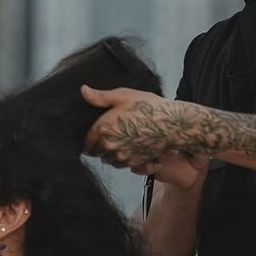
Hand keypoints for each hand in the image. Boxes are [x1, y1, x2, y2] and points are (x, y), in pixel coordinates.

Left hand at [81, 86, 209, 187]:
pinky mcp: (135, 164)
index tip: (94, 133)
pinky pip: (123, 165)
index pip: (86, 141)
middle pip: (95, 152)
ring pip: (108, 160)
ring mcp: (122, 157)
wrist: (172, 124)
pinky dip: (125, 159)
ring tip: (123, 140)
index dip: (89, 137)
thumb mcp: (123, 95)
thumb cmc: (149, 107)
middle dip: (99, 145)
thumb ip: (100, 97)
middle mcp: (110, 146)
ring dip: (111, 153)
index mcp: (103, 128)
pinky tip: (133, 148)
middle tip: (110, 134)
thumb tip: (84, 91)